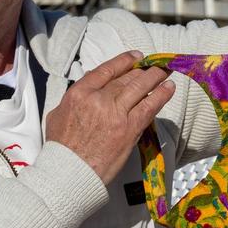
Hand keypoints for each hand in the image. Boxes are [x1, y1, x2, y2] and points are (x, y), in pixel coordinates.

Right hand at [44, 50, 174, 184]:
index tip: (135, 56)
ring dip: (156, 77)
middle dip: (143, 69)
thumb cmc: (62, 148)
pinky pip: (149, 107)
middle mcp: (99, 99)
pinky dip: (161, 95)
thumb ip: (75, 97)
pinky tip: (168, 88)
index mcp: (79, 93)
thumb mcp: (58, 115)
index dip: (124, 61)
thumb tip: (90, 82)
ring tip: (165, 72)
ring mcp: (116, 113)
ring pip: (140, 88)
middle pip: (126, 78)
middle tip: (155, 65)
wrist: (70, 171)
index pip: (106, 70)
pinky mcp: (130, 128)